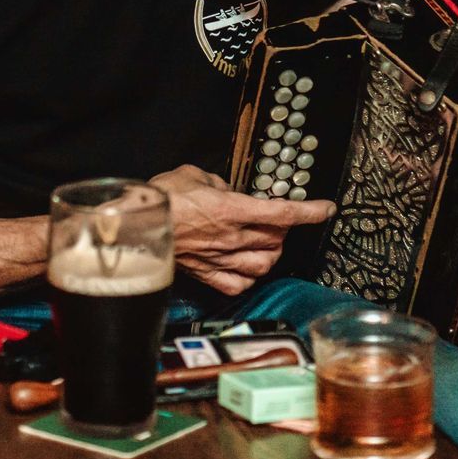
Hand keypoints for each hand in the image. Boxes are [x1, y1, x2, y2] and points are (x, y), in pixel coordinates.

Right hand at [151, 164, 335, 295]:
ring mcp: (220, 258)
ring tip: (265, 243)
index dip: (310, 211)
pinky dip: (249, 277)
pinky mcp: (206, 274)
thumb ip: (215, 182)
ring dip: (271, 253)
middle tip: (278, 220)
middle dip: (284, 229)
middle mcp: (231, 237)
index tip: (325, 208)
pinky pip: (239, 284)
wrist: (132, 226)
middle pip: (277, 239)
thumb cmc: (158, 199)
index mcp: (231, 209)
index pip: (284, 212)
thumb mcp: (191, 174)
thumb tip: (224, 189)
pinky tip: (246, 268)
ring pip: (265, 263)